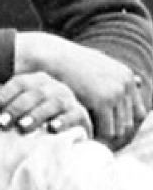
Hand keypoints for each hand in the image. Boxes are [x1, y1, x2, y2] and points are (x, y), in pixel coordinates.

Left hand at [0, 70, 92, 138]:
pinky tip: (52, 129)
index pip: (18, 83)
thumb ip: (0, 92)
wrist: (68, 129)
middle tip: (2, 123)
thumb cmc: (37, 115)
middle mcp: (53, 86)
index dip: (2, 95)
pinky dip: (63, 121)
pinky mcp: (82, 115)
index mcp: (36, 79)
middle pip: (33, 93)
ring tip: (23, 127)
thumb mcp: (18, 102)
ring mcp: (69, 99)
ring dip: (37, 115)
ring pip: (52, 103)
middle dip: (16, 108)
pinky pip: (73, 116)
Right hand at [14, 32, 150, 148]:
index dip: (123, 120)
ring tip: (88, 132)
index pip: (138, 112)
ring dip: (104, 132)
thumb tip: (140, 82)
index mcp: (126, 75)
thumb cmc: (70, 61)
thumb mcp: (98, 63)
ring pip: (119, 128)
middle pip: (129, 121)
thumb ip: (116, 75)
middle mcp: (125, 83)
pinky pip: (106, 129)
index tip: (106, 124)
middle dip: (112, 128)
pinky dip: (96, 133)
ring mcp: (115, 92)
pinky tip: (83, 130)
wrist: (50, 55)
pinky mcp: (102, 101)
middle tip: (95, 131)